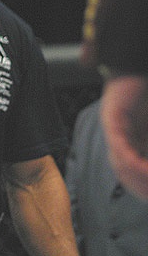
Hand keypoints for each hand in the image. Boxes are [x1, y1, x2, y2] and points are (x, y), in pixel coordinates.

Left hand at [101, 75, 147, 199]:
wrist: (135, 67)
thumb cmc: (147, 95)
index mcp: (130, 145)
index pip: (134, 175)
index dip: (145, 188)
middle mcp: (119, 142)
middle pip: (127, 175)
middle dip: (143, 188)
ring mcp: (114, 132)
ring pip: (123, 165)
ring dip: (140, 178)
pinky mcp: (112, 121)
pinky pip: (121, 147)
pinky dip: (133, 160)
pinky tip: (145, 168)